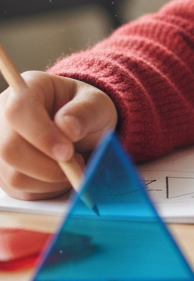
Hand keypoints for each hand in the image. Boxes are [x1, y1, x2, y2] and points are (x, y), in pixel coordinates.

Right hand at [0, 71, 116, 199]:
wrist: (80, 127)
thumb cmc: (86, 111)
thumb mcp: (97, 104)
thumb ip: (85, 112)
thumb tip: (67, 128)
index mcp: (26, 89)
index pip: (20, 111)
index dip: (41, 135)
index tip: (67, 152)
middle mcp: (2, 116)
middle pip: (9, 149)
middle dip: (49, 165)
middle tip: (78, 162)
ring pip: (14, 176)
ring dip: (51, 179)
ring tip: (73, 164)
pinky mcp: (3, 172)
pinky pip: (21, 190)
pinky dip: (47, 189)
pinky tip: (61, 174)